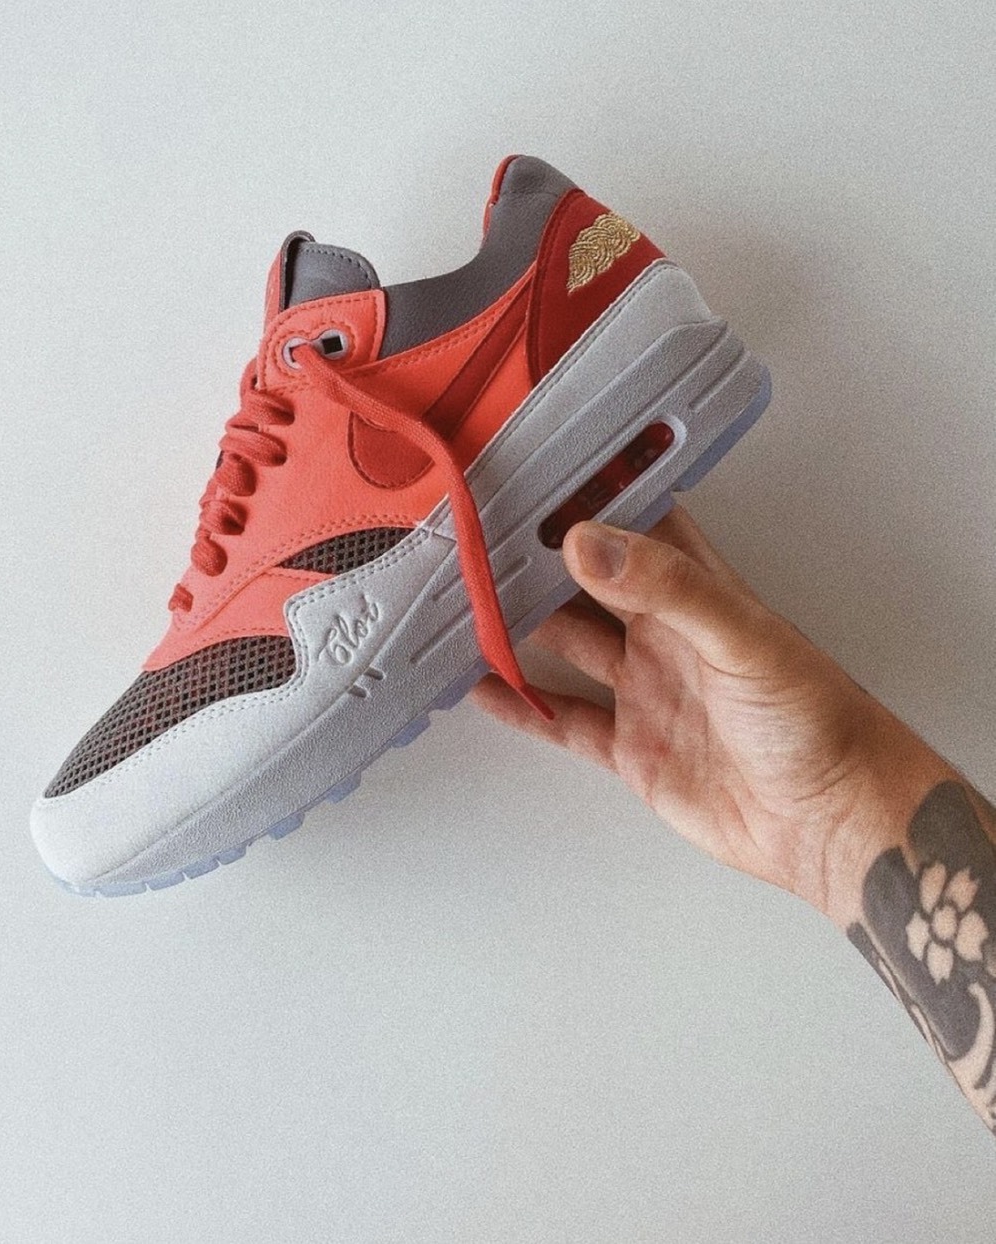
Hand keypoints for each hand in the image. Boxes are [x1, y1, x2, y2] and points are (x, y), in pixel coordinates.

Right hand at [472, 504, 953, 924]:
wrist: (828, 821)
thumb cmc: (814, 720)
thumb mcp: (739, 637)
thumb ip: (665, 586)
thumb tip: (587, 543)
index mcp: (695, 589)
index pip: (633, 522)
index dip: (588, 496)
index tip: (531, 472)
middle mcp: (664, 632)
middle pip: (585, 582)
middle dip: (535, 560)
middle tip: (477, 537)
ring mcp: (645, 688)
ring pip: (566, 643)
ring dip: (519, 627)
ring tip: (464, 602)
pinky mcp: (632, 746)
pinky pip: (564, 719)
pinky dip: (523, 705)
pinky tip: (485, 686)